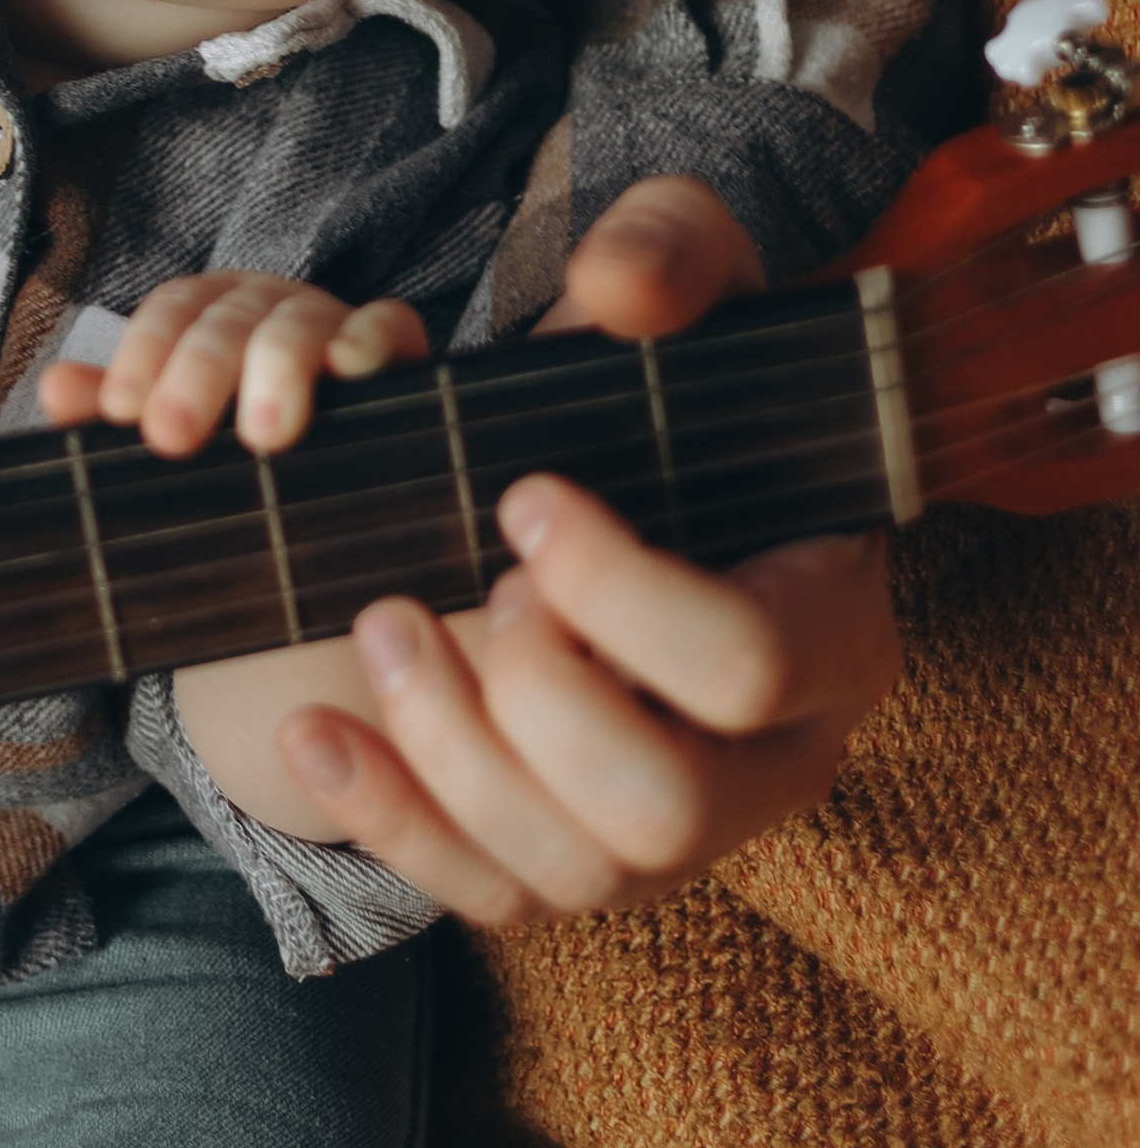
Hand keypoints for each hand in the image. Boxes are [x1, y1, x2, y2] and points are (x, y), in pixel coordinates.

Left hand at [39, 271, 429, 452]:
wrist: (339, 458)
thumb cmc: (235, 428)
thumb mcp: (174, 419)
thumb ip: (114, 407)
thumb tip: (53, 388)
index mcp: (207, 313)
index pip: (170, 313)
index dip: (142, 356)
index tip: (121, 411)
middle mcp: (264, 304)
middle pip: (225, 321)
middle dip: (195, 375)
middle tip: (172, 437)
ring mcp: (328, 318)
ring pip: (295, 324)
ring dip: (275, 370)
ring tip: (262, 434)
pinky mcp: (390, 339)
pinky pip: (385, 323)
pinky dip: (368, 339)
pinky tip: (350, 369)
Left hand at [273, 175, 902, 919]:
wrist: (632, 458)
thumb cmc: (675, 373)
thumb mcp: (692, 273)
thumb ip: (670, 251)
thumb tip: (614, 289)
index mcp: (832, 629)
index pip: (746, 666)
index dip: (620, 594)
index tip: (524, 496)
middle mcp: (773, 762)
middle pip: (663, 809)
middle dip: (538, 698)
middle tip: (479, 581)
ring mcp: (680, 832)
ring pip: (573, 872)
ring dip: (448, 755)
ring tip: (378, 623)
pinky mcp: (579, 857)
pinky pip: (488, 895)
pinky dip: (389, 823)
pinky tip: (315, 731)